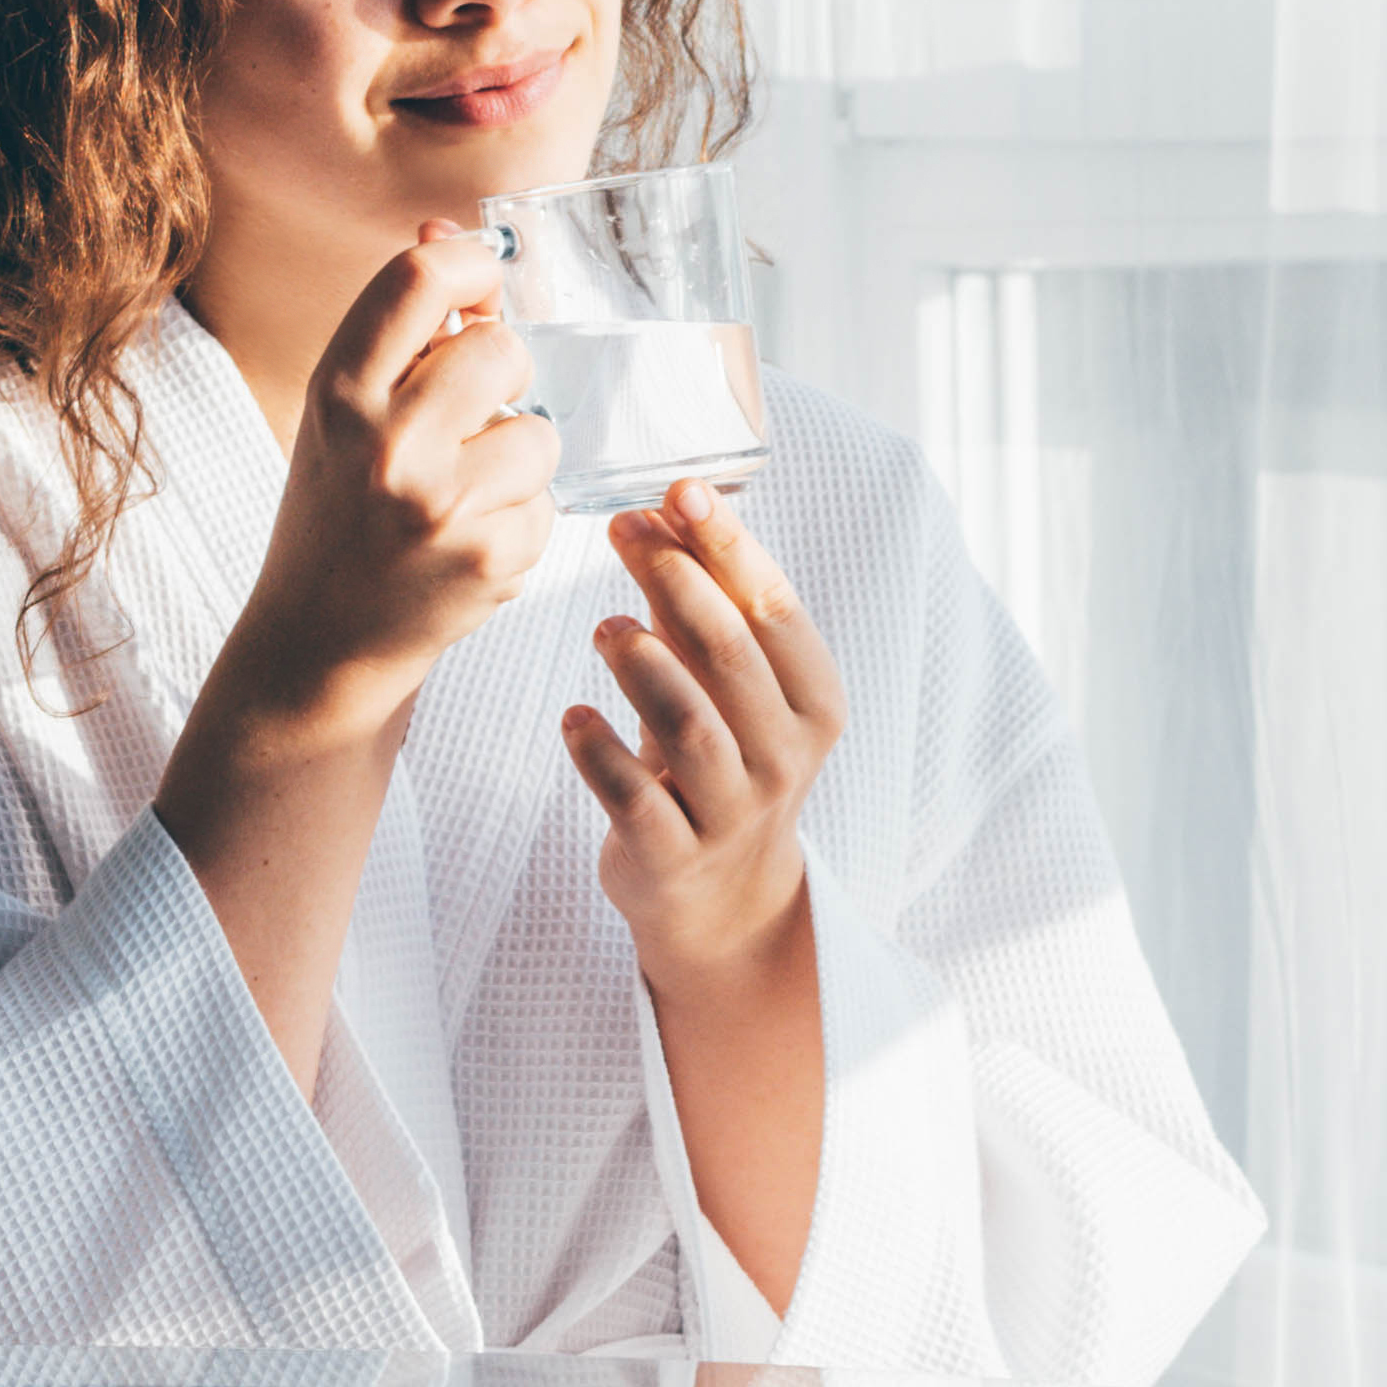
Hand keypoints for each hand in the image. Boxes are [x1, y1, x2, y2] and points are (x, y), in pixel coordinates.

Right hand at [215, 224, 561, 733]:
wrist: (318, 640)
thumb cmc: (335, 511)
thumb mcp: (341, 413)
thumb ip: (399, 333)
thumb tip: (454, 233)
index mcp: (336, 392)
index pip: (419, 278)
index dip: (470, 262)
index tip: (484, 277)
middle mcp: (385, 443)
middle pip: (501, 349)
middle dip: (499, 376)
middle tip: (463, 416)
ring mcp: (441, 506)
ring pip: (538, 433)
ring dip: (516, 458)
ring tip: (463, 492)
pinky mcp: (493, 560)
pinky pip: (548, 503)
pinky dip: (520, 519)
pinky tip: (468, 541)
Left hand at [561, 479, 842, 991]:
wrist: (722, 897)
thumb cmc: (717, 759)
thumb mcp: (723, 685)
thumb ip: (696, 606)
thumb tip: (656, 505)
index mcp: (812, 703)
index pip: (777, 612)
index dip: (729, 547)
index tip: (680, 489)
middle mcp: (785, 756)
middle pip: (732, 657)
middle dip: (678, 582)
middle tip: (623, 530)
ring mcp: (732, 810)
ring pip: (690, 726)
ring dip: (642, 664)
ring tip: (604, 627)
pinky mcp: (674, 854)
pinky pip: (635, 796)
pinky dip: (598, 750)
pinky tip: (574, 714)